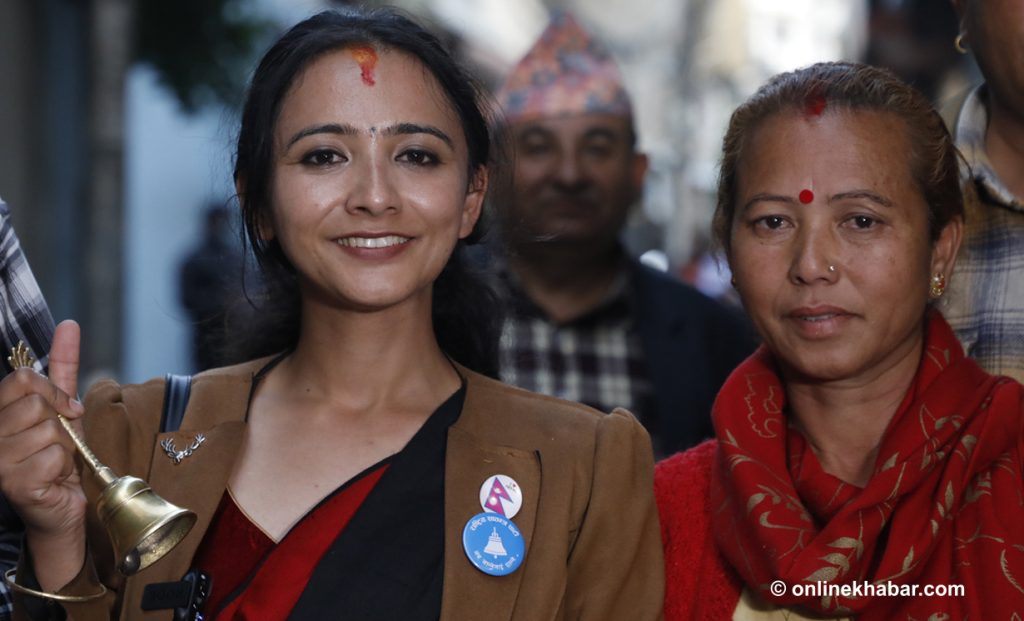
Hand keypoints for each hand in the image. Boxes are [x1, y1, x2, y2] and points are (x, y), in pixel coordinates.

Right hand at [0, 320, 86, 587]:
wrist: (63, 505)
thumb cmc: (59, 457)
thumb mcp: (63, 407)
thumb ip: (62, 368)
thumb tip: (69, 325)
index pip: (21, 380)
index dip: (53, 392)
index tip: (68, 410)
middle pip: (38, 404)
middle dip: (62, 425)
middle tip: (58, 445)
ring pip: (50, 431)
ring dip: (65, 449)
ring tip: (55, 463)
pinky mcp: (12, 482)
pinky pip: (55, 456)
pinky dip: (65, 467)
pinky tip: (54, 479)